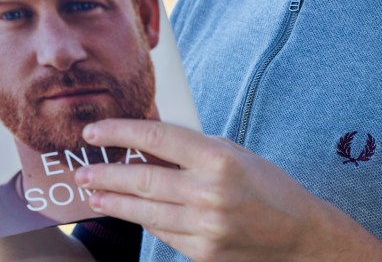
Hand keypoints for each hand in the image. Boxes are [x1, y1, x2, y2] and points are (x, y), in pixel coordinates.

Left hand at [73, 120, 381, 261]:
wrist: (299, 235)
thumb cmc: (265, 184)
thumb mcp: (231, 153)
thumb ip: (190, 148)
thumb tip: (142, 142)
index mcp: (218, 158)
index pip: (157, 138)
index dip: (120, 132)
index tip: (94, 131)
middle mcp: (209, 193)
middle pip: (143, 178)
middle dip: (106, 173)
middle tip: (82, 169)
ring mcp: (205, 227)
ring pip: (145, 211)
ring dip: (114, 201)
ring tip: (93, 192)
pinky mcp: (202, 253)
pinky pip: (162, 233)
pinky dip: (143, 220)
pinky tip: (127, 211)